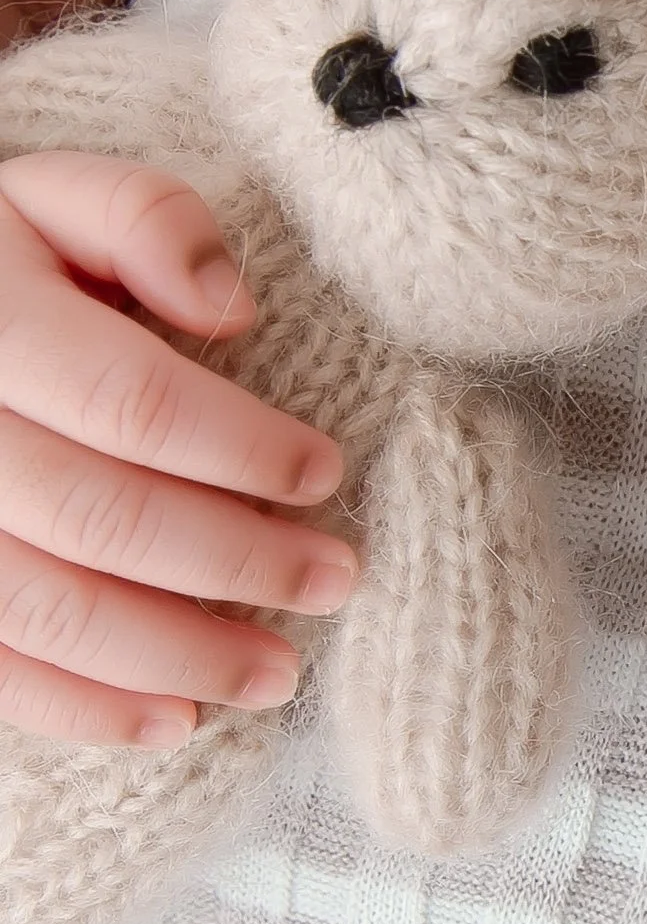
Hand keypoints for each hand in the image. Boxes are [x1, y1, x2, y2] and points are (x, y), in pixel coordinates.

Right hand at [0, 151, 353, 747]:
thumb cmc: (5, 261)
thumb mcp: (63, 200)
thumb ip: (148, 223)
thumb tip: (228, 306)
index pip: (128, 400)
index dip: (239, 446)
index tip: (327, 473)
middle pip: (97, 515)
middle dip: (235, 560)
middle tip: (337, 578)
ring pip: (44, 609)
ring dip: (175, 655)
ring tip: (281, 673)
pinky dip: (84, 711)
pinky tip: (176, 722)